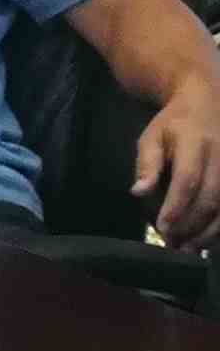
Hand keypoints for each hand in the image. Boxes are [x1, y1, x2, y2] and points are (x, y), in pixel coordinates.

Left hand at [134, 84, 219, 247]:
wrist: (208, 101)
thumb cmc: (174, 123)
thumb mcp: (152, 136)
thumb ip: (147, 164)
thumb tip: (138, 192)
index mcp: (196, 142)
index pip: (188, 179)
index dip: (176, 207)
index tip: (163, 228)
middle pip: (211, 198)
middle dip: (192, 226)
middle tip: (173, 244)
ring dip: (209, 232)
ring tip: (189, 248)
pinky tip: (208, 240)